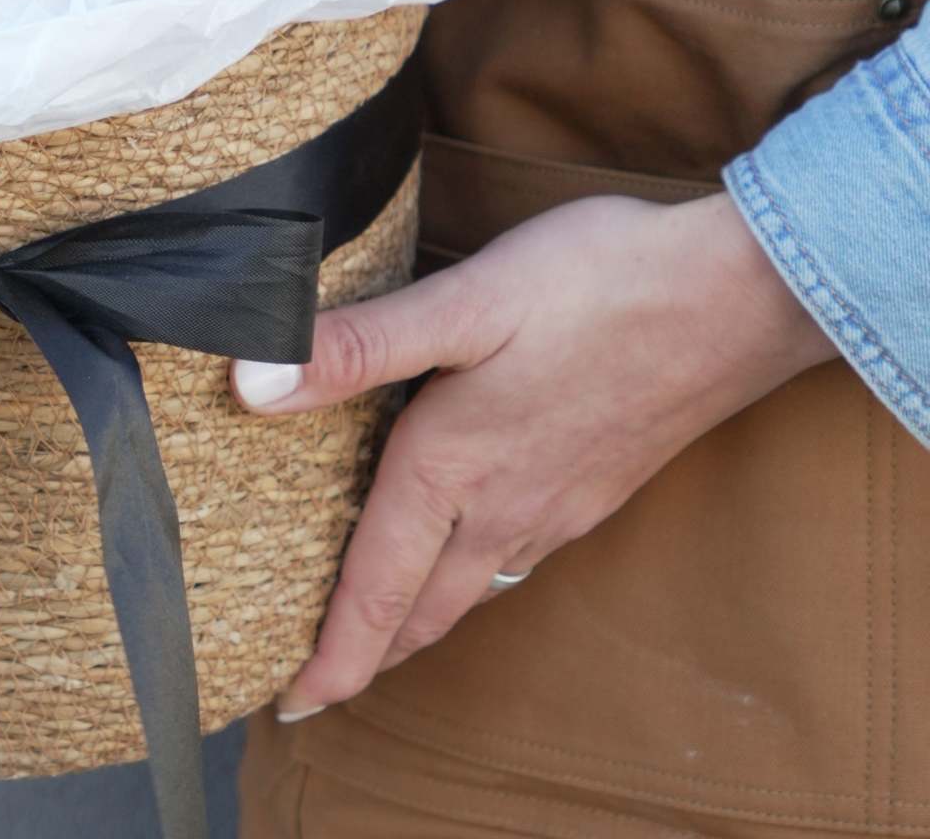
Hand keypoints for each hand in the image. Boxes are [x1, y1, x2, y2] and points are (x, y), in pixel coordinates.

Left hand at [230, 191, 833, 718]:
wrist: (740, 294)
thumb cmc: (597, 284)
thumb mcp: (464, 300)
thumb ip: (358, 346)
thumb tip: (249, 383)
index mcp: (453, 465)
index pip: (376, 586)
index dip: (331, 653)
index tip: (288, 705)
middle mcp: (506, 503)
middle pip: (422, 606)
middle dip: (367, 653)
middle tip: (317, 685)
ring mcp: (560, 500)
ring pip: (473, 586)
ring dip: (417, 620)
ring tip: (375, 632)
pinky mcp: (598, 481)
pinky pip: (518, 555)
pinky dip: (470, 578)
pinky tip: (468, 555)